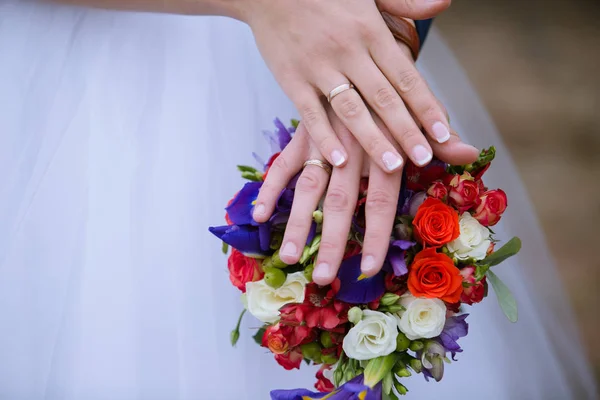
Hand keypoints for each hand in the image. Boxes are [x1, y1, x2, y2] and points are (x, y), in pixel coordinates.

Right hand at [241, 0, 454, 172]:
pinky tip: (341, 160)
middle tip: (424, 159)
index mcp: (370, 31)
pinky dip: (325, 138)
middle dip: (407, 131)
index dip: (426, 106)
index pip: (405, 76)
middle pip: (383, 98)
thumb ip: (404, 3)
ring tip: (393, 166)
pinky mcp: (292, 80)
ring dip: (373, 140)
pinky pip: (311, 114)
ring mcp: (318, 67)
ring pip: (351, 110)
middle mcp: (347, 50)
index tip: (444, 134)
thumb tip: (443, 3)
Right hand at [254, 110, 477, 285]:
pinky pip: (285, 164)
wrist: (360, 45)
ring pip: (309, 187)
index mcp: (384, 146)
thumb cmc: (393, 89)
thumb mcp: (417, 110)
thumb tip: (471, 152)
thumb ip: (439, 138)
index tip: (367, 269)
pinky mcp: (303, 132)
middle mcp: (353, 147)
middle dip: (331, 241)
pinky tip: (260, 214)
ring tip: (288, 257)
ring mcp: (325, 140)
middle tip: (323, 277)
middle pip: (340, 201)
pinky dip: (271, 187)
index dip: (374, 236)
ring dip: (298, 222)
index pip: (381, 201)